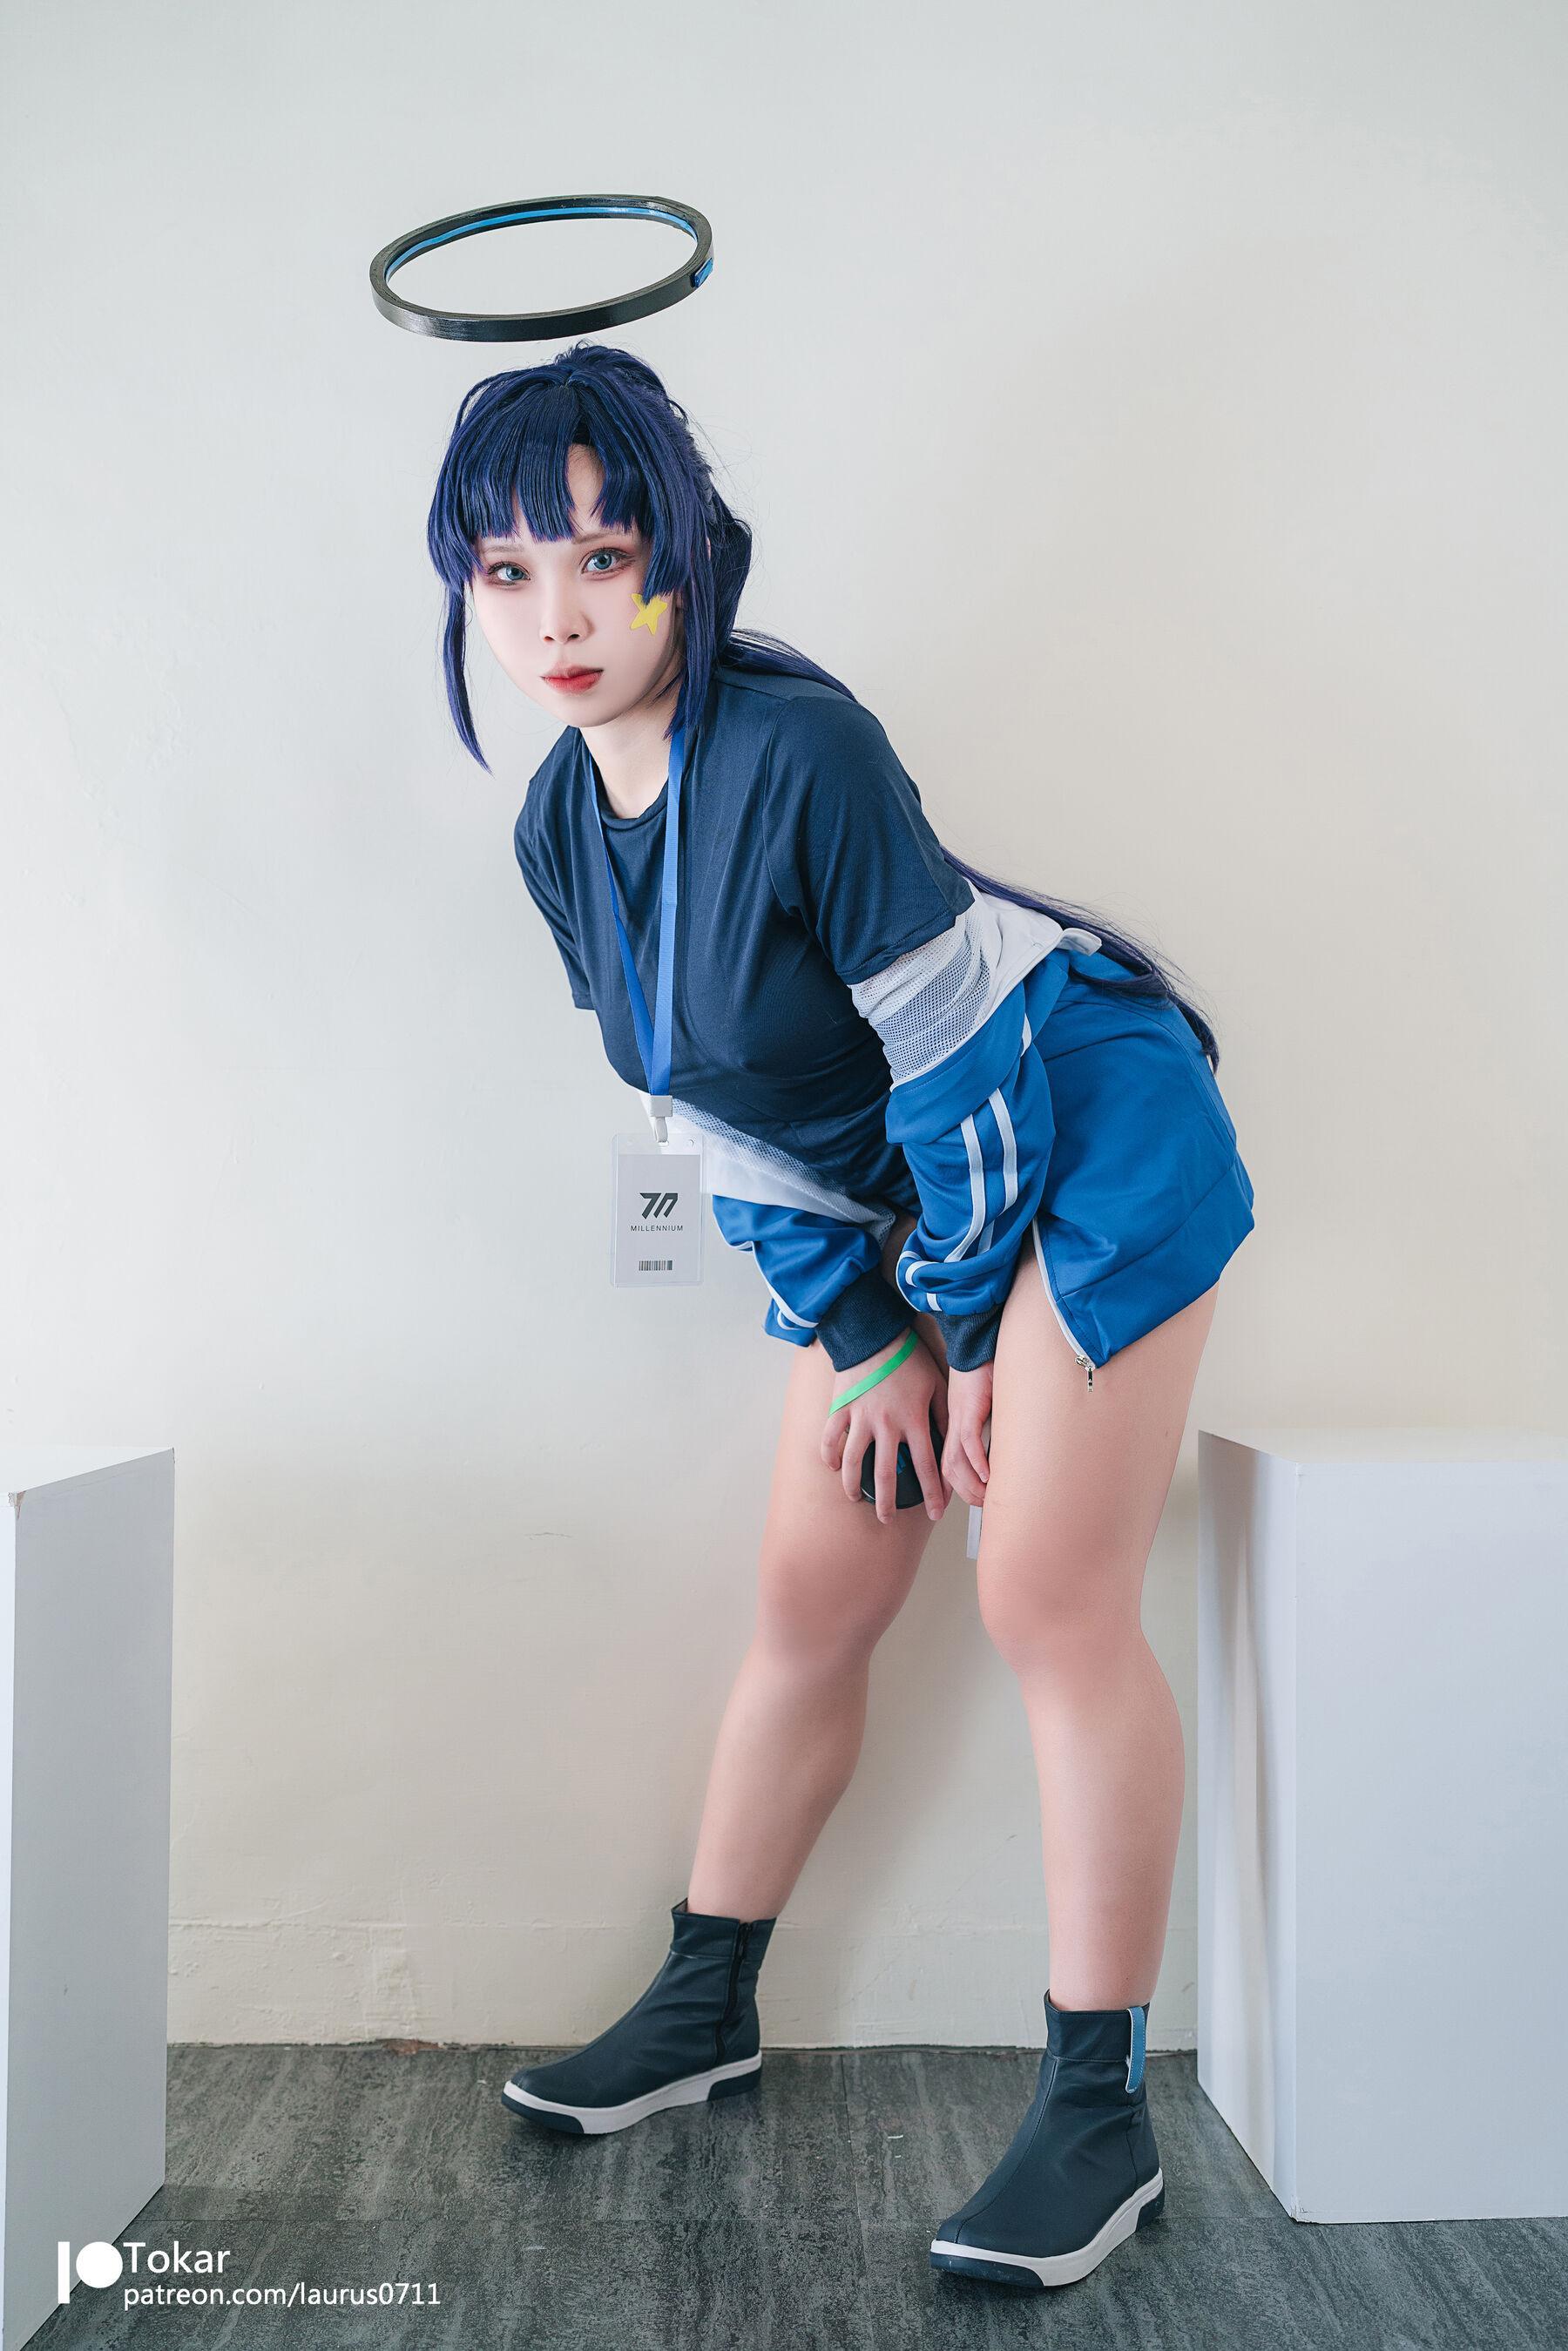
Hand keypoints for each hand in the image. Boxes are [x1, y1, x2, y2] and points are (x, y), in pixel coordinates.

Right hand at [821, 1333, 951, 1524]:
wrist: (876, 1334)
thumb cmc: (910, 1358)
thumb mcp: (938, 1385)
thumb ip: (945, 1415)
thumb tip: (955, 1443)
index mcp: (913, 1420)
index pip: (926, 1467)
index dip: (933, 1493)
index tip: (937, 1513)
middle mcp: (887, 1424)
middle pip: (886, 1474)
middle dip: (887, 1502)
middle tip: (888, 1520)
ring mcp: (860, 1417)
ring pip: (854, 1462)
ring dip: (853, 1486)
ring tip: (857, 1500)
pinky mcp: (841, 1408)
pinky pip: (830, 1437)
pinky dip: (829, 1455)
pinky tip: (833, 1468)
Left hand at [942, 1362, 993, 1507]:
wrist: (976, 1342)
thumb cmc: (983, 1369)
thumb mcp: (985, 1404)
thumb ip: (988, 1426)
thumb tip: (1001, 1447)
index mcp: (954, 1424)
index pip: (947, 1463)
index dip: (951, 1487)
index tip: (960, 1502)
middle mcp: (953, 1424)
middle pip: (949, 1468)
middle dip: (962, 1493)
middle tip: (981, 1506)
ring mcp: (959, 1417)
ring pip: (957, 1461)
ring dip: (971, 1483)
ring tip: (985, 1497)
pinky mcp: (969, 1408)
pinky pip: (970, 1441)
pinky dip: (977, 1461)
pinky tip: (987, 1475)